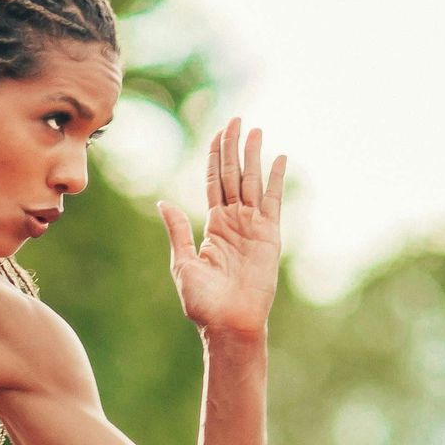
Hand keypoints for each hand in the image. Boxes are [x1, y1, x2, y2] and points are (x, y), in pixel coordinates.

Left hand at [157, 119, 285, 336]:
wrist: (228, 324)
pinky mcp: (269, 235)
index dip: (216, 157)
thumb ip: (179, 230)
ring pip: (252, 181)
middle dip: (234, 147)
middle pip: (234, 175)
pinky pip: (273, 201)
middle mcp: (235, 221)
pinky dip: (276, 179)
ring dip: (253, 156)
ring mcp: (253, 226)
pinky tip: (279, 158)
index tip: (219, 133)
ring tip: (255, 130)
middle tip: (237, 119)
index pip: (215, 182)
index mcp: (214, 226)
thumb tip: (164, 202)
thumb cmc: (204, 302)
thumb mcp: (184, 263)